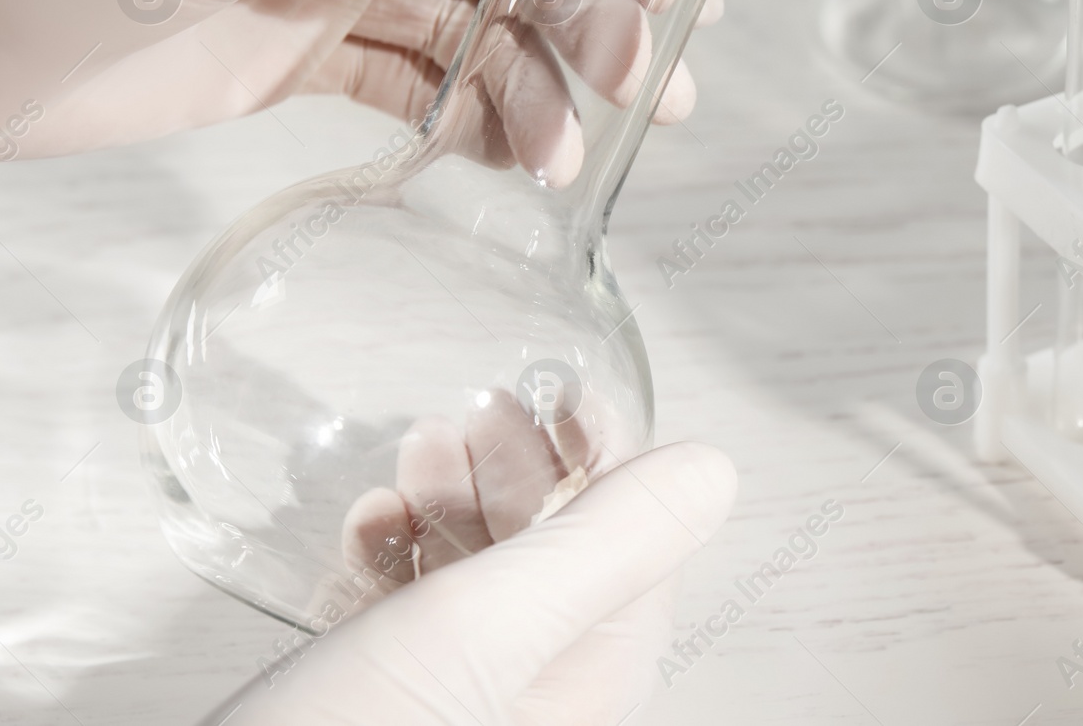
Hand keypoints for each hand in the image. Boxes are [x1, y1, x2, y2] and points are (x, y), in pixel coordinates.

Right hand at [207, 443, 736, 725]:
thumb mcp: (490, 628)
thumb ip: (608, 545)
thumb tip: (715, 469)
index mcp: (592, 678)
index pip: (636, 539)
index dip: (607, 451)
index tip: (563, 388)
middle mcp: (540, 696)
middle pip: (558, 552)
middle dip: (521, 470)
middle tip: (480, 411)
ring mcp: (464, 707)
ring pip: (482, 581)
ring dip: (455, 503)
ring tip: (417, 451)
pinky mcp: (391, 710)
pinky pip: (414, 623)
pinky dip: (395, 559)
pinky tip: (367, 528)